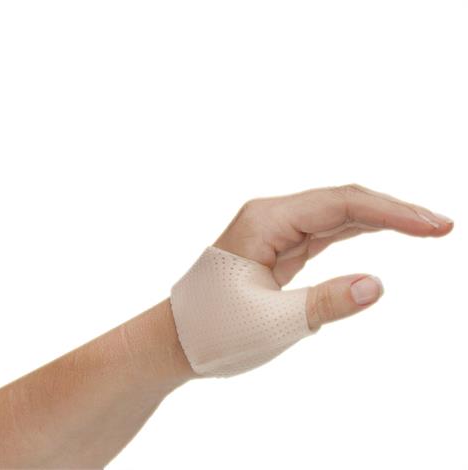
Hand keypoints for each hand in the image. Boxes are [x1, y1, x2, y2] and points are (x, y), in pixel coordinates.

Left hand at [214, 184, 452, 327]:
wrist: (176, 339)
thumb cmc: (214, 330)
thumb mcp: (273, 322)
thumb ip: (327, 303)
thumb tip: (378, 285)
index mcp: (266, 221)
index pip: (341, 205)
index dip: (392, 213)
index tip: (434, 226)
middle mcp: (271, 216)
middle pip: (342, 202)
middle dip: (393, 212)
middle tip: (441, 225)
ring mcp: (274, 229)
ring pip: (336, 214)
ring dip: (379, 218)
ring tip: (423, 227)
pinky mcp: (279, 246)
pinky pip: (325, 231)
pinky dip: (357, 230)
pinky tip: (382, 228)